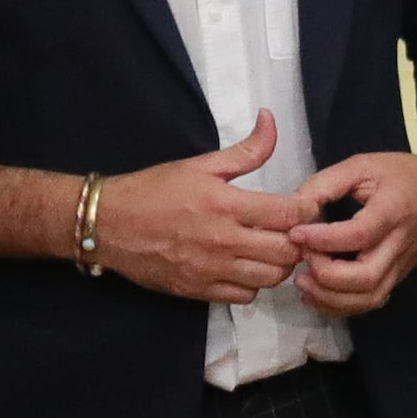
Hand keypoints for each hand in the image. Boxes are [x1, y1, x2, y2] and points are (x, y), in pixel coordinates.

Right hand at [90, 113, 313, 300]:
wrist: (108, 224)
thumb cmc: (153, 190)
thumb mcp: (200, 165)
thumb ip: (245, 150)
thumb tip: (271, 120)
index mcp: (226, 204)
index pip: (290, 214)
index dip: (308, 211)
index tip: (306, 207)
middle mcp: (223, 241)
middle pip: (287, 251)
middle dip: (299, 241)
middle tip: (293, 231)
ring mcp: (212, 270)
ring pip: (270, 278)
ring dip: (279, 265)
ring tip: (271, 249)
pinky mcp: (200, 291)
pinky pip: (245, 297)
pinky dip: (253, 284)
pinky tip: (246, 267)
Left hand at [287, 147, 416, 315]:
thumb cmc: (404, 175)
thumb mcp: (365, 165)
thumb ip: (327, 182)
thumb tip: (294, 205)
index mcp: (391, 212)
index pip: (357, 235)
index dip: (322, 239)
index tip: (295, 233)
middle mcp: (398, 246)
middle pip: (366, 278)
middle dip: (326, 276)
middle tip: (302, 259)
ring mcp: (400, 266)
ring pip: (369, 298)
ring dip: (331, 298)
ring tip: (303, 282)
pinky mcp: (397, 277)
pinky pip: (371, 301)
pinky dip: (341, 306)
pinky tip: (318, 293)